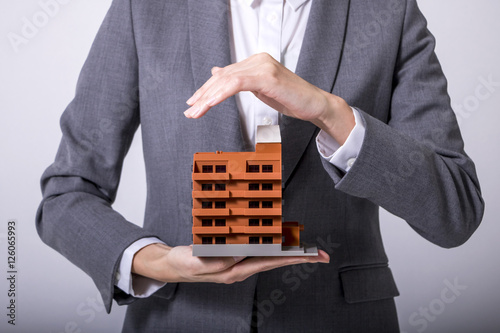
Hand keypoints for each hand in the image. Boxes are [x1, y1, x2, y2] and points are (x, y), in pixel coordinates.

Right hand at [132, 243, 329, 283]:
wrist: (173, 265)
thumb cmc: (184, 264)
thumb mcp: (197, 262)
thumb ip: (219, 261)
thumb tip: (242, 254)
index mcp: (234, 271)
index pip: (268, 263)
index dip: (289, 258)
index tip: (307, 255)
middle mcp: (240, 268)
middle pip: (275, 261)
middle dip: (298, 257)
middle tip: (321, 254)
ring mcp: (238, 262)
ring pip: (269, 255)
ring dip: (289, 251)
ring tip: (308, 248)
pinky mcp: (234, 255)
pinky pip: (258, 249)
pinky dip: (272, 245)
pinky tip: (280, 241)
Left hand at [184, 53, 354, 144]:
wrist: (314, 104)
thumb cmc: (291, 98)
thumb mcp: (260, 88)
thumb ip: (240, 80)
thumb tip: (218, 72)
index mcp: (255, 62)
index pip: (224, 74)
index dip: (206, 89)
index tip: (194, 103)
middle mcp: (257, 60)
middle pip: (222, 76)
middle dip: (203, 95)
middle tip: (190, 111)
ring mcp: (262, 66)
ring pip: (226, 80)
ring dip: (207, 97)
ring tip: (196, 112)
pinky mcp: (267, 76)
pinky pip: (237, 84)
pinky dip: (220, 94)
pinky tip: (210, 104)